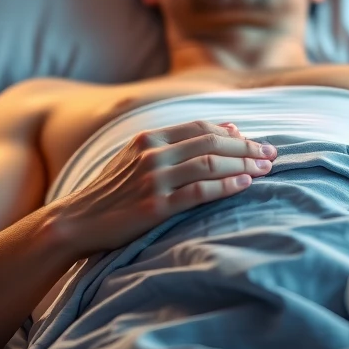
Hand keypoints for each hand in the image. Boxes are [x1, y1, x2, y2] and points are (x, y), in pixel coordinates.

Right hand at [49, 120, 276, 255]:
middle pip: (211, 142)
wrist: (76, 221)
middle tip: (272, 155)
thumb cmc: (112, 191)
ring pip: (209, 164)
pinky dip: (225, 186)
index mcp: (149, 138)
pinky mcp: (154, 207)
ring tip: (265, 170)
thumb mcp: (138, 158)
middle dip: (246, 147)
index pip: (201, 127)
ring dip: (242, 165)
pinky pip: (198, 192)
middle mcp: (152, 154)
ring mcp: (153, 180)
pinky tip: (244, 185)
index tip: (258, 142)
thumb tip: (229, 128)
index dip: (234, 134)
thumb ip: (178, 143)